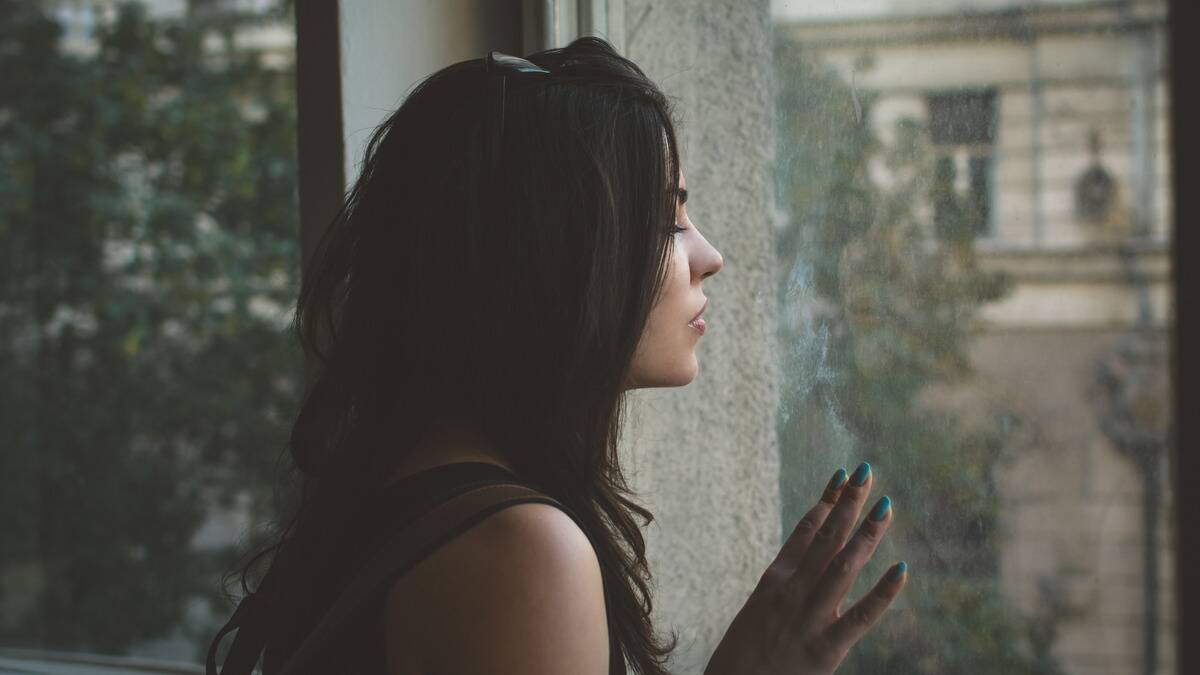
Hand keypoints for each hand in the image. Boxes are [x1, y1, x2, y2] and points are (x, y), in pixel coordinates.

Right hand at [703, 462, 905, 674]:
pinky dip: (882, 593)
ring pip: (843, 566)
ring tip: (885, 504)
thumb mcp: (758, 615)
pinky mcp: (823, 649)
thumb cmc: (739, 659)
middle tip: (867, 471)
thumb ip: (784, 594)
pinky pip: (859, 617)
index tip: (843, 477)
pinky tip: (902, 570)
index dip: (827, 502)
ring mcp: (808, 618)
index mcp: (774, 580)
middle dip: (848, 503)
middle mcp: (792, 591)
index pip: (806, 531)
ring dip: (866, 533)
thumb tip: (807, 576)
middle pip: (826, 538)